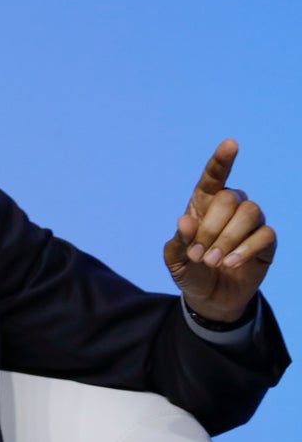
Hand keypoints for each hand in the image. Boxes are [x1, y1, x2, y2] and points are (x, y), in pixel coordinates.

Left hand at [163, 139, 275, 322]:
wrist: (210, 297)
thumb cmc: (190, 270)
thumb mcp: (175, 260)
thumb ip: (178, 241)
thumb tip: (184, 220)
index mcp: (203, 203)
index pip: (214, 176)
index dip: (222, 160)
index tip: (231, 144)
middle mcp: (230, 207)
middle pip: (230, 198)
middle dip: (212, 227)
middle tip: (198, 254)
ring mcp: (250, 223)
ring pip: (250, 212)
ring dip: (228, 239)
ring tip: (212, 262)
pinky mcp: (266, 241)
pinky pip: (265, 235)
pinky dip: (245, 250)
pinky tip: (230, 264)